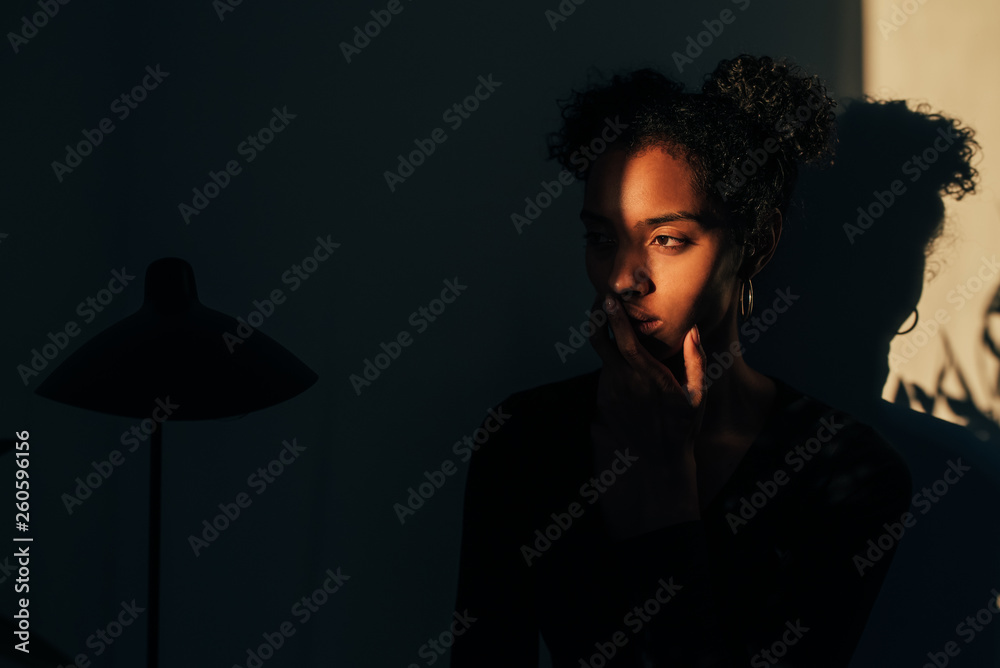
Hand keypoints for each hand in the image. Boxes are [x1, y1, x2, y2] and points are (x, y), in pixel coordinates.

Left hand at [587, 293, 708, 535]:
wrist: (659, 460)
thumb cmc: (683, 425)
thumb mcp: (698, 395)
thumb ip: (696, 361)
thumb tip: (693, 330)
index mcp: (646, 375)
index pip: (623, 339)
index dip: (614, 316)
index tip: (608, 296)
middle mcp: (623, 381)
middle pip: (598, 340)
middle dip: (597, 317)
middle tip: (602, 300)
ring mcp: (610, 391)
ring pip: (602, 356)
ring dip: (606, 339)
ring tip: (617, 325)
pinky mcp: (604, 399)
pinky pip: (605, 373)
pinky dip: (611, 361)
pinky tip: (625, 361)